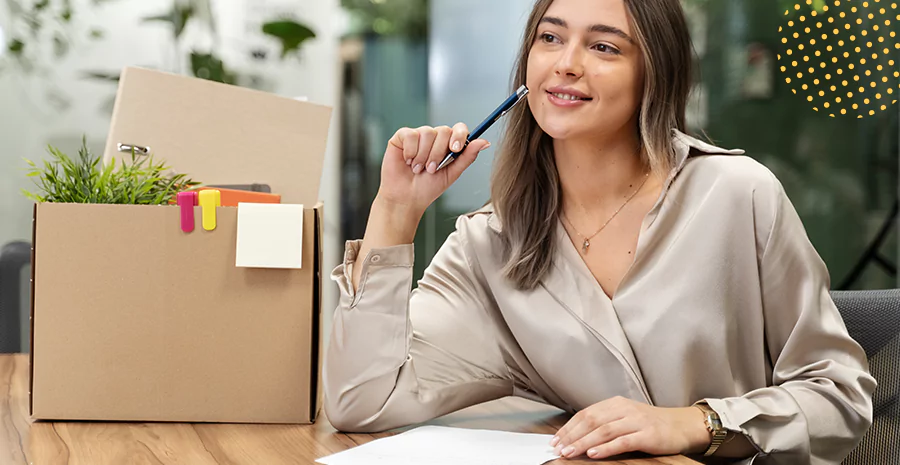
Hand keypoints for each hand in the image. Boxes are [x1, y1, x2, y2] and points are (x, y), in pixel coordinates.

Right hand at [377, 123, 489, 216]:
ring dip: (423, 155)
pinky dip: (411, 151)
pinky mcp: (402, 137)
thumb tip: (484, 142)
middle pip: (443, 130)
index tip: (455, 149)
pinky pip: (410, 135)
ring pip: (427, 132)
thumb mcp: (452, 173)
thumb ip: (467, 157)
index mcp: (447, 144)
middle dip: (438, 153)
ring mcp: (418, 135)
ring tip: (418, 168)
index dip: (459, 135)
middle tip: (431, 169)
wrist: (406, 198)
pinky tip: (408, 161)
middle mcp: (434, 137)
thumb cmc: (427, 188)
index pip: (459, 128)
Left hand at [549, 396, 709, 459]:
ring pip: (604, 431)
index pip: (586, 413)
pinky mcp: (647, 435)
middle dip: (572, 435)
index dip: (569, 427)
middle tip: (558, 448)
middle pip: (591, 421)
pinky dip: (606, 448)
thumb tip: (578, 436)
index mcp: (615, 404)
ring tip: (570, 452)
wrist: (682, 425)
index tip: (555, 439)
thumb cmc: (651, 424)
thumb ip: (605, 423)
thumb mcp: (625, 418)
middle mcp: (624, 409)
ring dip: (583, 442)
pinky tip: (593, 454)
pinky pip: (622, 441)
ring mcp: (636, 421)